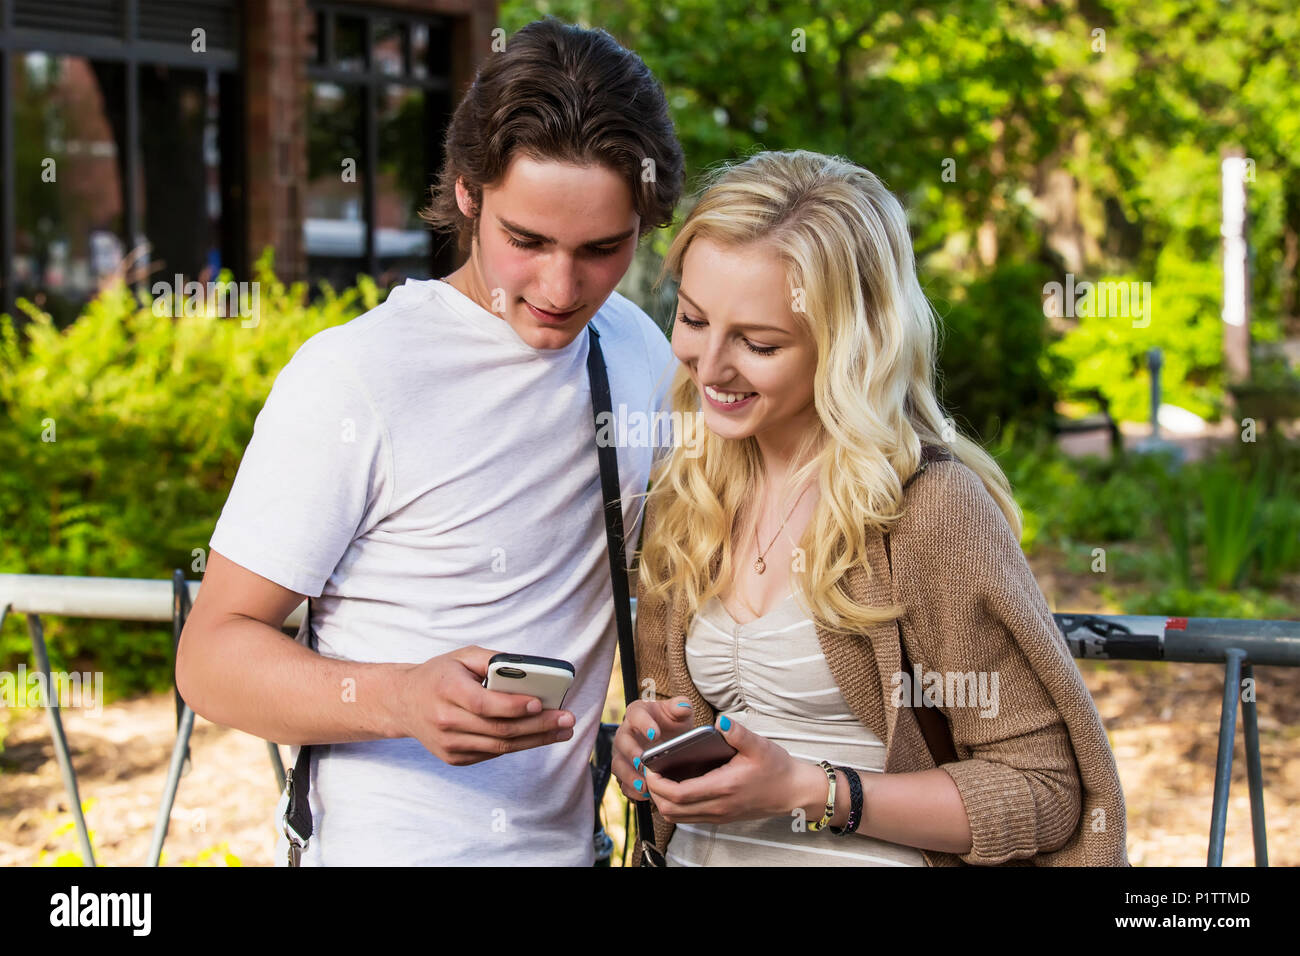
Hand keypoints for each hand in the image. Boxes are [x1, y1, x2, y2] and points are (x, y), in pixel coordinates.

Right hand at [395, 646, 575, 765]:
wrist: (403, 702)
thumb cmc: (439, 675)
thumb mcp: (462, 656)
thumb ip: (494, 661)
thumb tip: (530, 671)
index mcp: (447, 690)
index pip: (483, 704)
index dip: (513, 706)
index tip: (539, 703)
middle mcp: (445, 721)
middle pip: (498, 729)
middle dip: (538, 726)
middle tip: (566, 720)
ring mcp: (449, 744)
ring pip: (499, 746)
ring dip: (535, 740)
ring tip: (561, 731)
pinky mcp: (454, 758)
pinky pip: (492, 753)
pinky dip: (516, 745)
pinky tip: (536, 736)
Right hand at [612, 696, 695, 802]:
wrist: (669, 739)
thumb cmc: (671, 722)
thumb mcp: (678, 712)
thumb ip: (681, 706)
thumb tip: (683, 707)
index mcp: (637, 713)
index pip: (636, 716)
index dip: (643, 724)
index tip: (654, 734)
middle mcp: (624, 734)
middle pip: (621, 743)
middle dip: (631, 753)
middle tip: (642, 762)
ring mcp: (622, 755)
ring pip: (618, 765)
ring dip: (629, 776)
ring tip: (644, 785)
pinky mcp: (624, 772)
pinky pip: (623, 783)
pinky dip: (631, 790)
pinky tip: (644, 795)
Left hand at [642, 714, 807, 823]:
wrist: (792, 792)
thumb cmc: (776, 768)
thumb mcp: (760, 745)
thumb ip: (738, 733)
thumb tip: (720, 721)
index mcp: (724, 787)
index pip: (679, 793)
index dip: (657, 783)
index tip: (649, 766)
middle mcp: (718, 806)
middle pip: (672, 809)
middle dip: (654, 792)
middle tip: (649, 770)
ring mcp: (719, 815)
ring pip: (678, 817)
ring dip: (663, 800)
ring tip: (659, 778)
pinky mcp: (721, 817)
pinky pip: (689, 817)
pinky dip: (675, 805)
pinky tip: (676, 785)